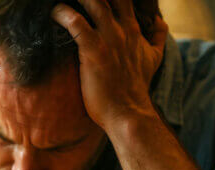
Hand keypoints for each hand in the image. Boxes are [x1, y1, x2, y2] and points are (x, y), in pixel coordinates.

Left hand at [52, 0, 167, 130]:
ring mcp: (109, 39)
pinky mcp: (94, 51)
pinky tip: (55, 14)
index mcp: (133, 29)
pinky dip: (63, 14)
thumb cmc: (136, 87)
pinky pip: (76, 23)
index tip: (98, 0)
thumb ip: (157, 38)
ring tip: (60, 0)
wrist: (128, 112)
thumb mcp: (154, 58)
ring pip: (93, 3)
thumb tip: (159, 21)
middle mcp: (122, 30)